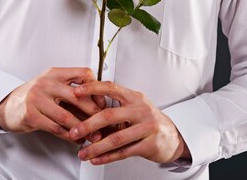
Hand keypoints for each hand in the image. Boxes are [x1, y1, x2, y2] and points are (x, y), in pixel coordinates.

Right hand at [0, 67, 105, 142]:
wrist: (9, 105)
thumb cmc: (36, 96)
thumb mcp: (52, 85)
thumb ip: (71, 90)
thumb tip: (98, 104)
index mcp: (55, 73)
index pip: (82, 73)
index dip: (95, 88)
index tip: (103, 101)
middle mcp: (46, 83)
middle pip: (77, 96)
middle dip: (93, 111)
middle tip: (104, 122)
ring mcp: (37, 98)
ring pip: (66, 116)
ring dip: (83, 128)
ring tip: (94, 136)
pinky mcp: (31, 116)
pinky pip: (55, 128)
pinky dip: (69, 136)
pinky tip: (77, 140)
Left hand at [70, 80, 190, 164]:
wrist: (172, 136)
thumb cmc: (146, 119)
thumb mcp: (133, 106)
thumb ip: (114, 107)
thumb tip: (86, 109)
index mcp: (133, 96)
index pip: (110, 87)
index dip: (92, 88)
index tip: (76, 92)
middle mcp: (140, 109)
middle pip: (110, 115)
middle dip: (88, 124)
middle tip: (74, 132)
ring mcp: (146, 127)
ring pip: (116, 138)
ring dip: (96, 147)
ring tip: (82, 153)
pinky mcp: (149, 145)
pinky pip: (124, 152)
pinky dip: (108, 157)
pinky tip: (96, 159)